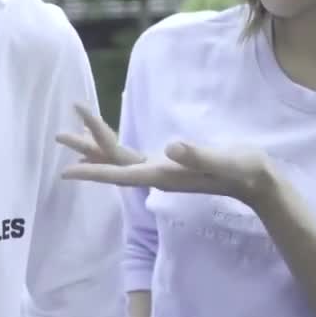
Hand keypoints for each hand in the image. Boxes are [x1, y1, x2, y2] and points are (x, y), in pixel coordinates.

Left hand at [55, 104, 271, 201]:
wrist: (257, 181)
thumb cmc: (242, 169)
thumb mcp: (222, 159)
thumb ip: (197, 154)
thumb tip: (171, 147)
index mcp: (164, 174)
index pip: (121, 171)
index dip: (93, 170)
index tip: (66, 170)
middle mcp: (157, 174)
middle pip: (114, 162)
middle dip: (86, 148)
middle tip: (58, 135)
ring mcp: (162, 171)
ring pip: (120, 159)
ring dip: (96, 148)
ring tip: (71, 135)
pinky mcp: (170, 165)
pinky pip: (132, 157)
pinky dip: (114, 149)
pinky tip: (108, 143)